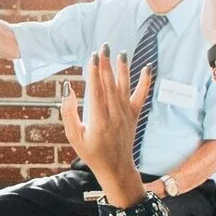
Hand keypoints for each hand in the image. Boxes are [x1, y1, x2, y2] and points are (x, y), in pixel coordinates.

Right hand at [59, 47, 150, 202]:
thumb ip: (69, 112)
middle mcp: (114, 115)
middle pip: (110, 85)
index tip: (92, 56)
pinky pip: (141, 96)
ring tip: (120, 53)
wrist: (115, 167)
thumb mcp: (73, 136)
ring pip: (124, 87)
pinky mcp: (134, 116)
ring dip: (122, 69)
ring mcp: (126, 115)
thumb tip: (68, 89)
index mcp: (98, 120)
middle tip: (104, 47)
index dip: (94, 72)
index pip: (96, 91)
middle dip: (106, 65)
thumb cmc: (91, 153)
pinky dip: (145, 81)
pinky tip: (147, 68)